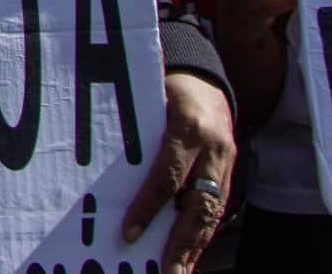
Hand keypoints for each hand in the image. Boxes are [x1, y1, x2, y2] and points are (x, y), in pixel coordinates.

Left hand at [121, 71, 234, 273]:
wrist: (206, 77)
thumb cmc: (166, 86)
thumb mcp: (148, 97)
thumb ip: (132, 131)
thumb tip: (101, 169)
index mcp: (188, 127)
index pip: (167, 175)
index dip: (148, 207)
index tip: (128, 233)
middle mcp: (213, 149)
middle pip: (198, 205)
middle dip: (182, 244)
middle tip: (167, 272)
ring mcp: (226, 162)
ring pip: (212, 212)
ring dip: (195, 247)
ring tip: (178, 273)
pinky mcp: (230, 171)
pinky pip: (218, 208)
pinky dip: (203, 234)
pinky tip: (189, 255)